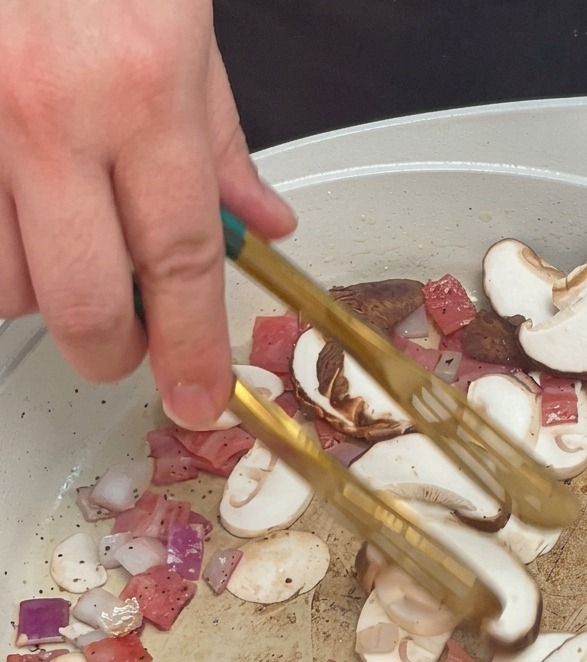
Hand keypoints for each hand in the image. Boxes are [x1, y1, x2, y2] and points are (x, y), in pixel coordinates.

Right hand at [0, 0, 295, 426]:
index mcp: (141, 88)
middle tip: (126, 342)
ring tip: (57, 243)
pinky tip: (13, 213)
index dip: (191, 348)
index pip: (181, 263)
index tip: (194, 395)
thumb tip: (259, 223)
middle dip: (113, 348)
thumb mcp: (182, 23)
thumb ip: (218, 138)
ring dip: (36, 289)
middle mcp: (48, 111)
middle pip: (84, 303)